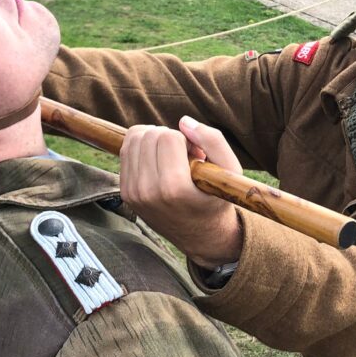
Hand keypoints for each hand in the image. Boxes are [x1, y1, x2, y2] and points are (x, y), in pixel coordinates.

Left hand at [119, 116, 243, 267]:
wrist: (201, 235)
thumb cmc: (216, 198)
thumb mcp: (230, 171)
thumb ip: (213, 140)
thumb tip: (183, 121)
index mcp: (174, 188)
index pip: (169, 137)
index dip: (186, 139)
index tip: (196, 154)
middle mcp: (148, 192)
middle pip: (150, 135)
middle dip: (169, 137)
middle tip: (184, 155)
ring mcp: (133, 193)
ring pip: (134, 139)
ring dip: (154, 139)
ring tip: (170, 156)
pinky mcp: (125, 193)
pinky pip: (126, 151)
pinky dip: (142, 148)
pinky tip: (159, 162)